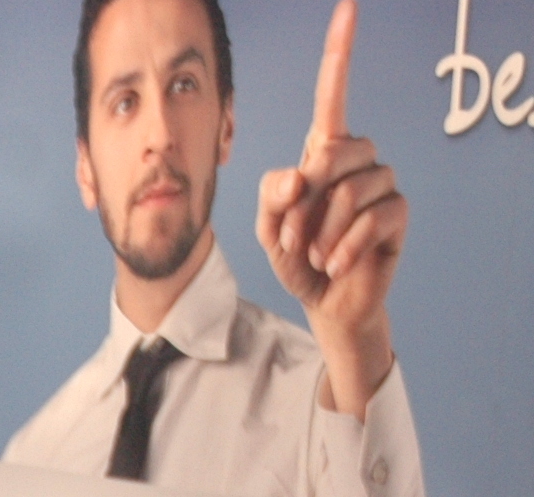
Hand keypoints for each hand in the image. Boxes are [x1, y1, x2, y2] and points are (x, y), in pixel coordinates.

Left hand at [254, 0, 404, 412]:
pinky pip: (371, 217)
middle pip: (335, 151)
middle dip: (305, 202)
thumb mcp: (269, 226)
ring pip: (351, 189)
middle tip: (294, 237)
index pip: (335, 95)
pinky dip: (344, 247)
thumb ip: (273, 194)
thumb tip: (303, 172)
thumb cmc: (297, 256)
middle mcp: (357, 159)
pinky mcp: (397, 212)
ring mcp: (382, 183)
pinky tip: (336, 263)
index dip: (340, 53)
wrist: (323, 299)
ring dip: (322, 230)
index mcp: (323, 152)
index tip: (348, 7)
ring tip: (316, 253)